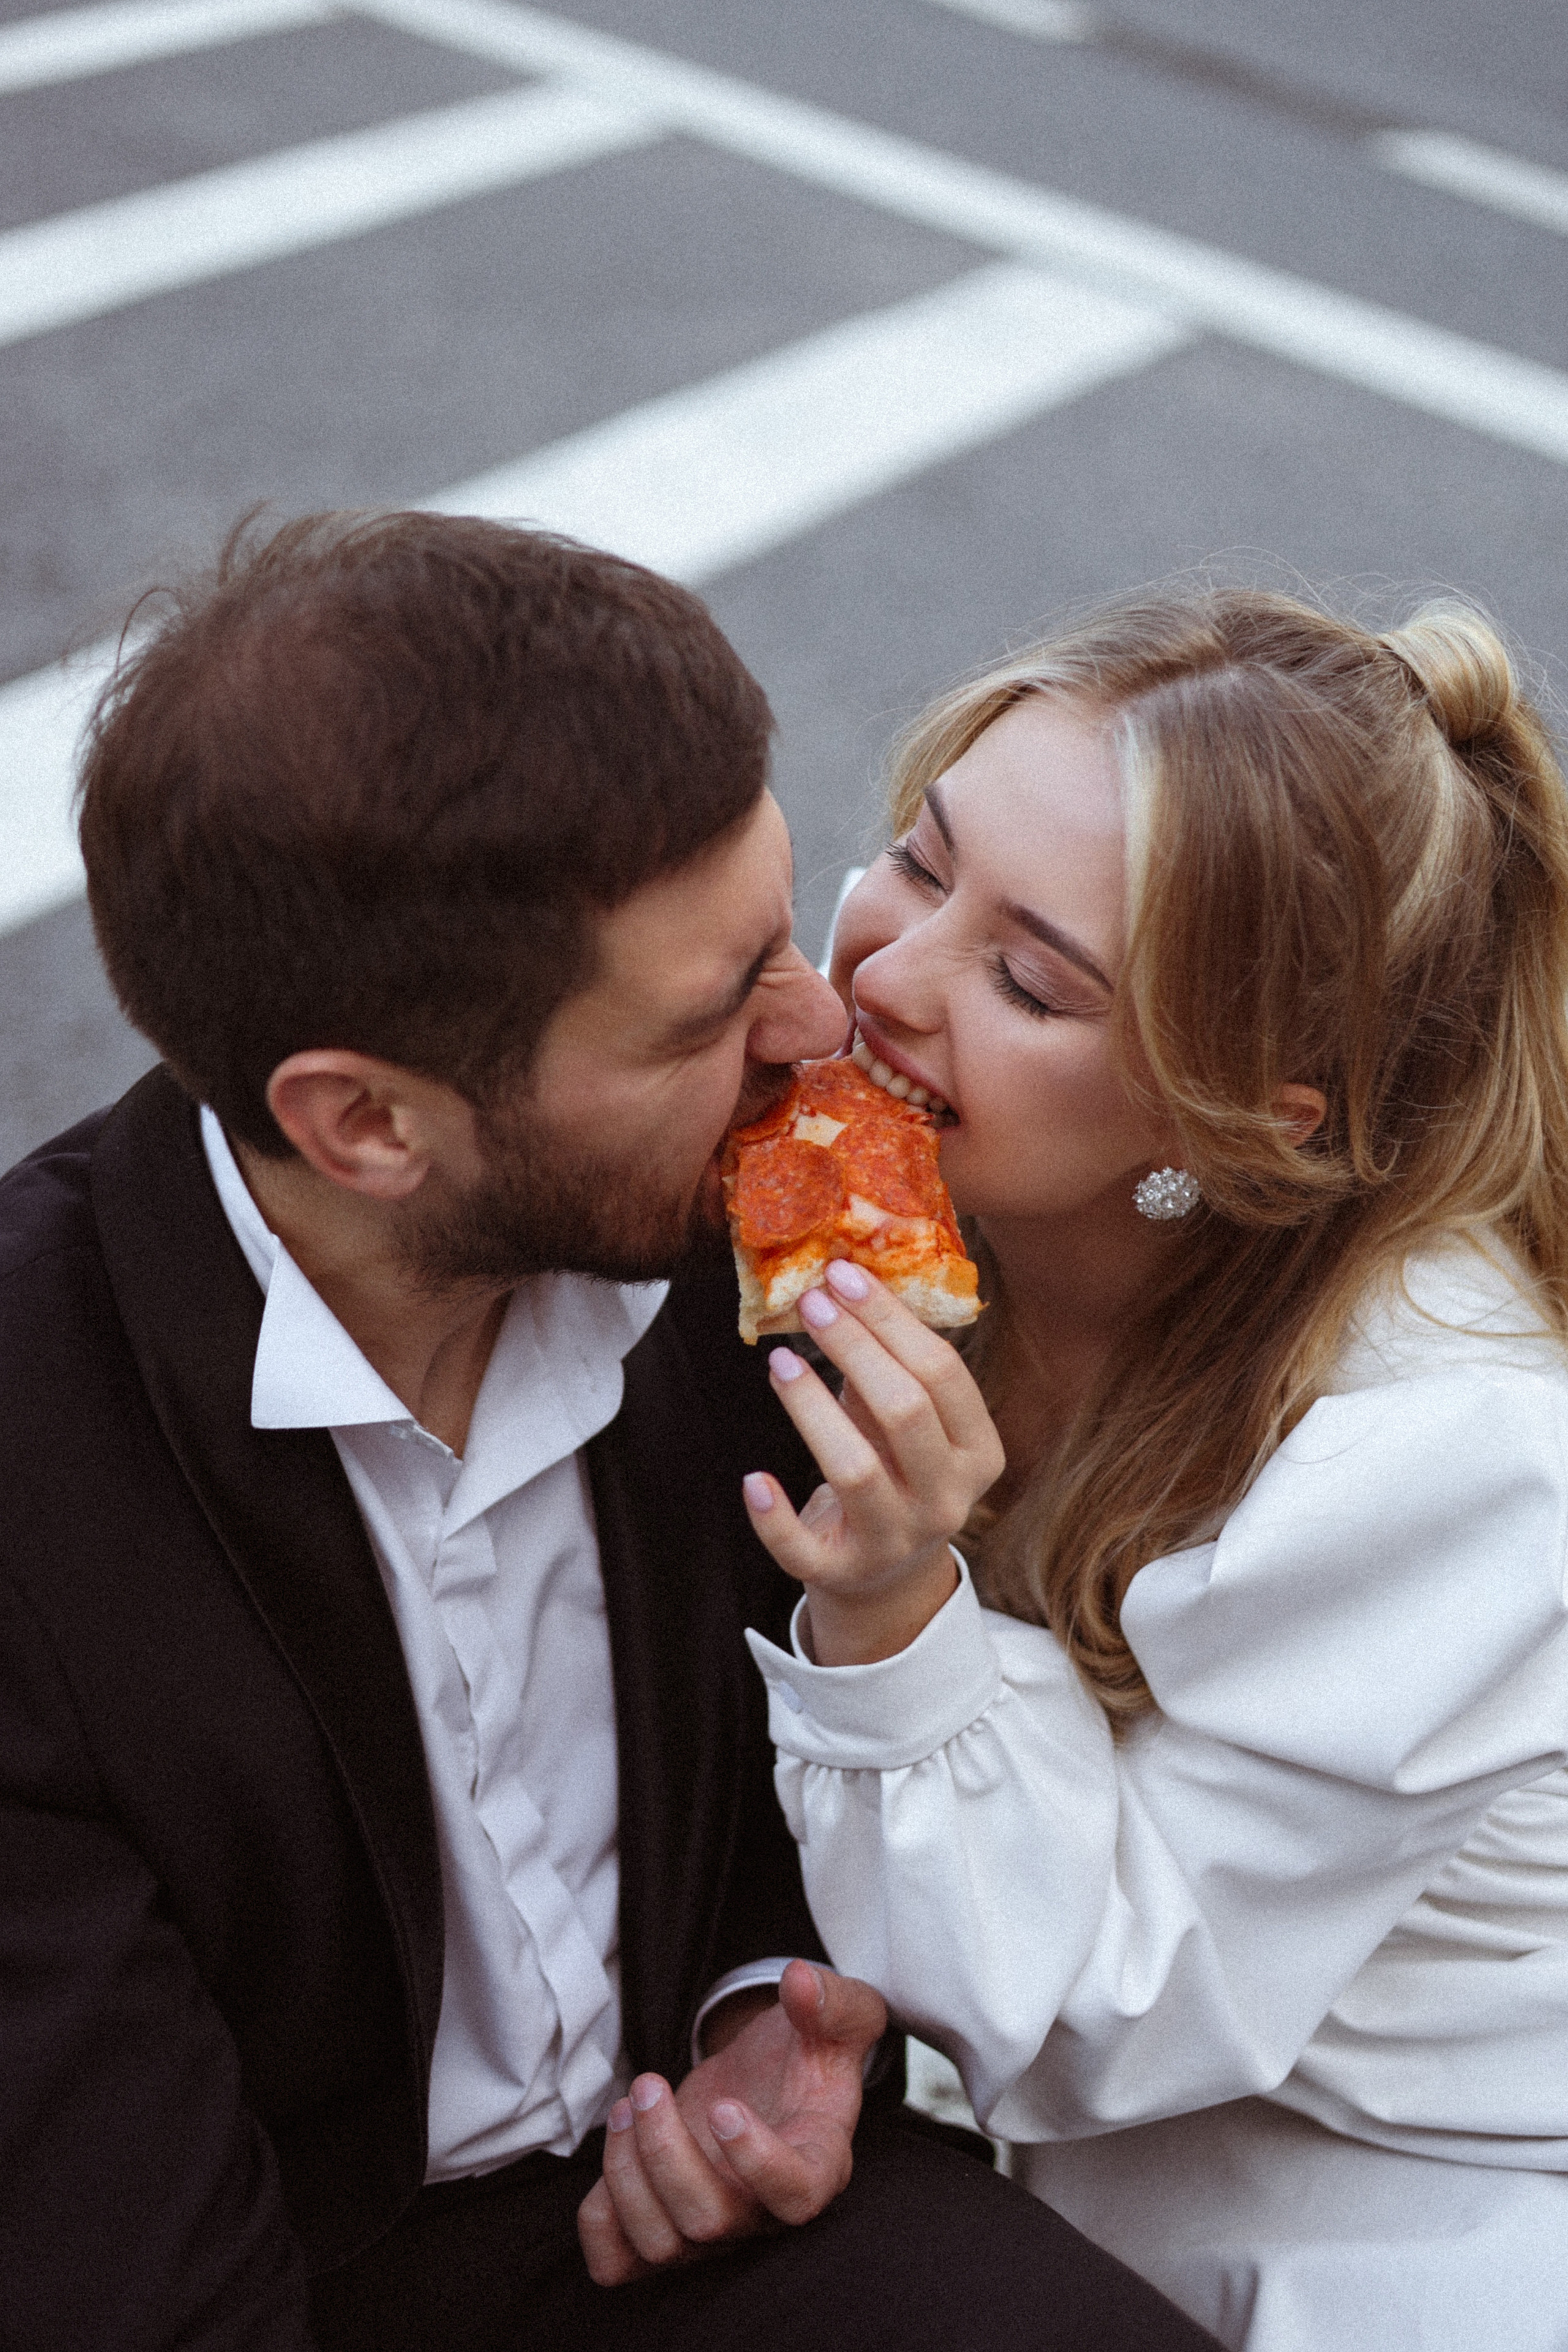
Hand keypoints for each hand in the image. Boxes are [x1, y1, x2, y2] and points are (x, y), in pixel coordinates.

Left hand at [577, 1959, 886, 2285]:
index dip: (757, 2162)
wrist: (764, 2080)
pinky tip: (618, 2146)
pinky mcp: (661, 2231)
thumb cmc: (806, 2054)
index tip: (723, 2105)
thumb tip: (800, 1980)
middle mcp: (761, 2211)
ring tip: (625, 2106)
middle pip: (709, 2221)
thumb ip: (832, 2000)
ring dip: (626, 2173)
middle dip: (664, 2152)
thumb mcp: (838, 2017)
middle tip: (647, 2085)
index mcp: (817, 2163)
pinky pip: (617, 2263)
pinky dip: (599, 2215)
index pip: (795, 2198)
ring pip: (661, 2244)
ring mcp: (709, 2230)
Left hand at [741, 1260, 1004, 1663]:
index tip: (845, 1275)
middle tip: (811, 1302)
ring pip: (854, 1469)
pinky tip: (753, 1478)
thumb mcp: (912, 1422)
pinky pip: (802, 1547)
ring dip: (811, 1408)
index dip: (891, 1320)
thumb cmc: (897, 1469)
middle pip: (904, 1413)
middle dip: (854, 1348)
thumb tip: (844, 1280)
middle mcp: (947, 1501)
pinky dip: (774, 1515)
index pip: (942, 1375)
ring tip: (779, 1361)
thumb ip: (893, 1364)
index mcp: (979, 1454)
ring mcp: (895, 1541)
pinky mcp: (841, 1571)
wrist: (887, 1574)